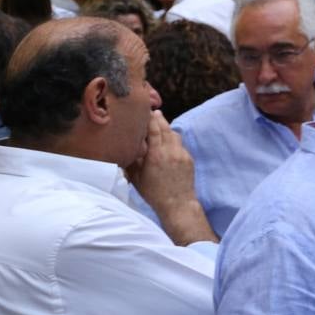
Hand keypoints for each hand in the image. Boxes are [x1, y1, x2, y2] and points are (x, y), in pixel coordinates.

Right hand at [128, 112, 216, 244]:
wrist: (177, 203)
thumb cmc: (153, 193)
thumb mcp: (136, 178)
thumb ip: (132, 161)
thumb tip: (125, 148)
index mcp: (156, 155)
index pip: (154, 130)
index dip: (151, 119)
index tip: (148, 111)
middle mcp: (170, 152)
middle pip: (166, 129)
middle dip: (160, 120)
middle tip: (154, 112)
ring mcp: (182, 154)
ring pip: (174, 135)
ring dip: (167, 129)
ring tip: (160, 125)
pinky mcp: (188, 159)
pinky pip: (180, 144)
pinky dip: (173, 140)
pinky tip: (168, 142)